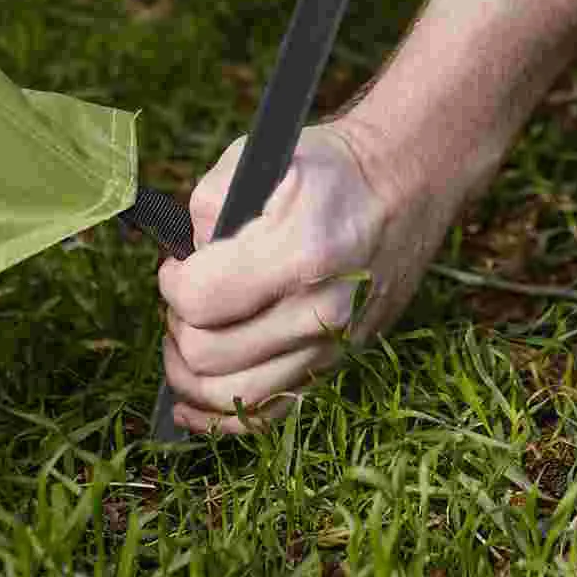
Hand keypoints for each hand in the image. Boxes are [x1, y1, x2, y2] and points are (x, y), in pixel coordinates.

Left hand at [156, 119, 477, 433]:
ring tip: (187, 334)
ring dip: (189, 373)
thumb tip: (186, 256)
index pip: (201, 300)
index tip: (176, 264)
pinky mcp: (335, 364)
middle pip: (207, 354)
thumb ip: (208, 202)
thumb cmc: (330, 171)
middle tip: (186, 294)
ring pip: (230, 395)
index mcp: (303, 250)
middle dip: (178, 324)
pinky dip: (219, 418)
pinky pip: (265, 416)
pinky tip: (190, 403)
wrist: (404, 188)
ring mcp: (332, 344)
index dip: (172, 283)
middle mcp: (322, 309)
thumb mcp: (265, 158)